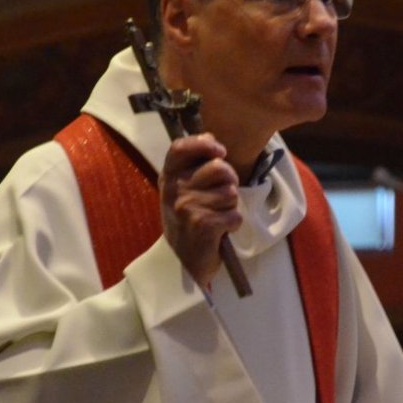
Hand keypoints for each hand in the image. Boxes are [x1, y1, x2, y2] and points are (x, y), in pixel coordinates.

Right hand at [159, 133, 242, 287]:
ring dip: (230, 207)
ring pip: (231, 193)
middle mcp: (175, 190)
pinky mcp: (203, 225)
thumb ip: (194, 166)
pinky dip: (232, 225)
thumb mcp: (182, 191)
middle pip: (219, 167)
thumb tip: (211, 138)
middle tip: (220, 198)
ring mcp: (188, 207)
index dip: (204, 144)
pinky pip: (234, 215)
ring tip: (215, 217)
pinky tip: (219, 232)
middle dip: (229, 181)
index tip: (220, 150)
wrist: (180, 264)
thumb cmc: (186, 223)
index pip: (180, 147)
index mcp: (168, 178)